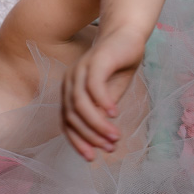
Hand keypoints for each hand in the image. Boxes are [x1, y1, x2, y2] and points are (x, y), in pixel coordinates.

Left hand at [61, 30, 143, 159]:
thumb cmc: (117, 67)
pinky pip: (93, 86)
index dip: (77, 141)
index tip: (92, 158)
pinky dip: (102, 102)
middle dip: (90, 136)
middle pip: (72, 116)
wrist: (127, 36)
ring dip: (97, 124)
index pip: (67, 123)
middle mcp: (70, 83)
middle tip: (109, 148)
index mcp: (70, 93)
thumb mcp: (109, 96)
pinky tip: (115, 114)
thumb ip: (101, 114)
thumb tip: (101, 139)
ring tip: (114, 136)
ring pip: (81, 105)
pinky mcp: (95, 62)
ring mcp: (80, 71)